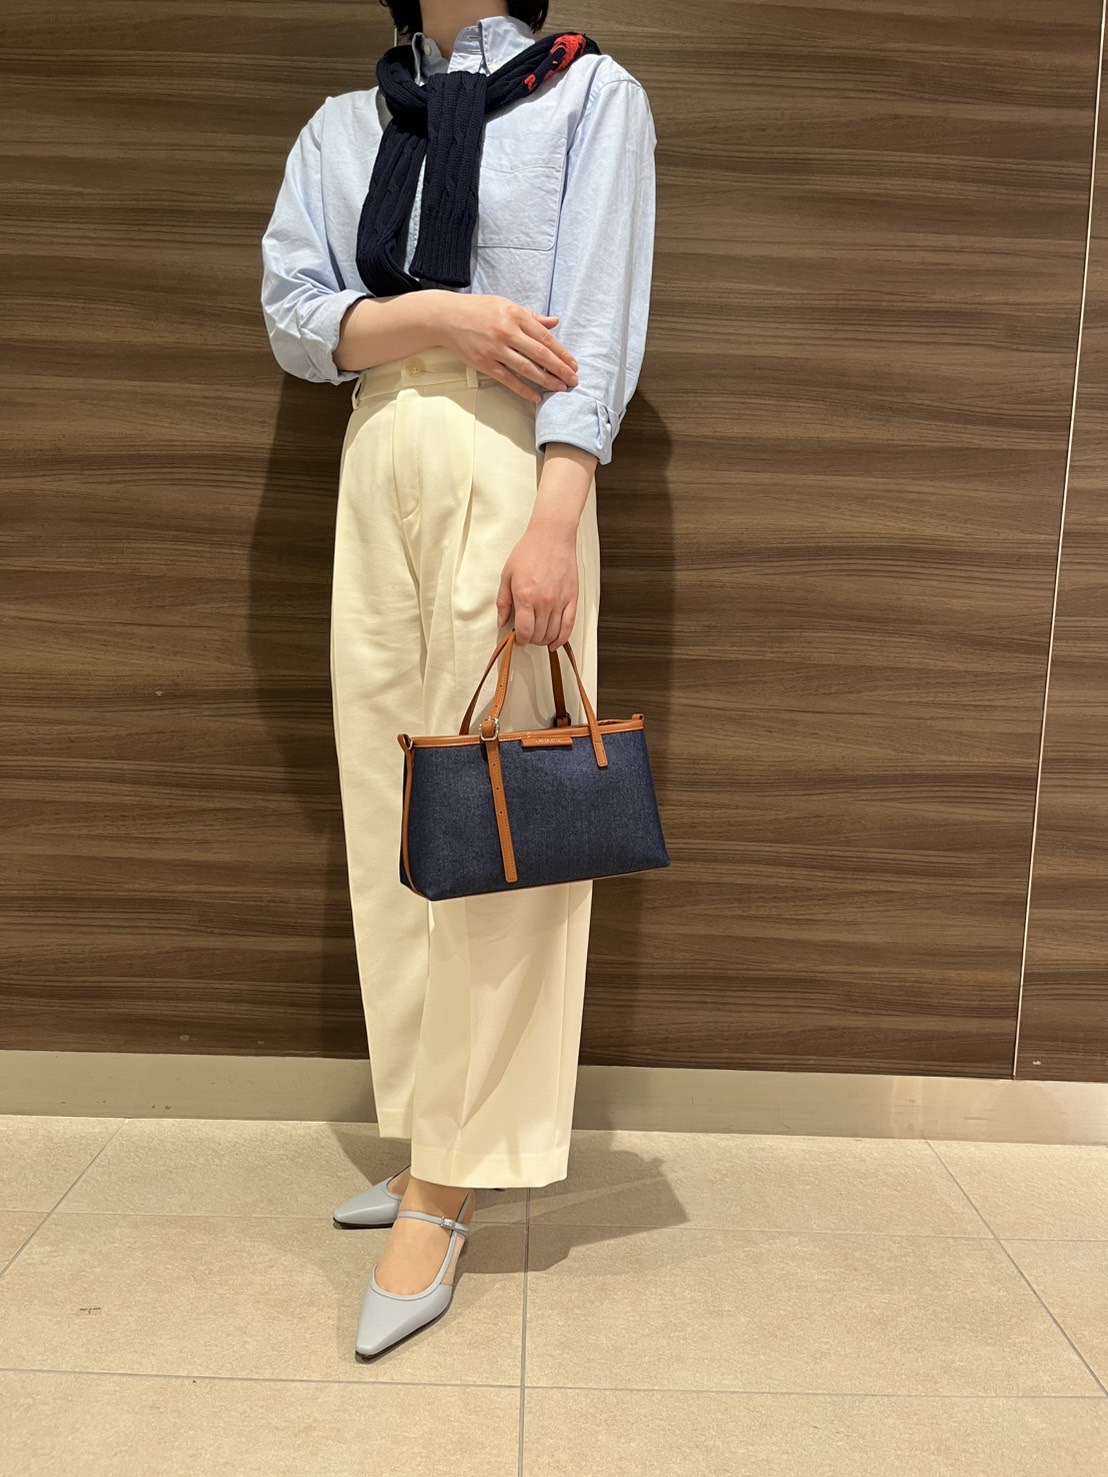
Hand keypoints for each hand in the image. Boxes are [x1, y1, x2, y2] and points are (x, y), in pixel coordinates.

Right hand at [440, 294, 578, 404]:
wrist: (447, 317)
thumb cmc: (479, 310)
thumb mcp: (507, 305)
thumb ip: (532, 317)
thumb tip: (555, 323)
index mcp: (515, 316)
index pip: (545, 337)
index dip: (562, 353)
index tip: (573, 364)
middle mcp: (507, 332)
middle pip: (540, 354)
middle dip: (559, 369)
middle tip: (573, 380)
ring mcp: (495, 349)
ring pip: (526, 368)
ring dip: (546, 380)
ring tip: (560, 389)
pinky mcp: (484, 363)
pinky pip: (508, 379)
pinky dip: (523, 389)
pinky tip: (536, 396)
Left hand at [496, 520, 579, 647]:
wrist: (552, 536)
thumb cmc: (529, 552)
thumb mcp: (507, 575)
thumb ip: (503, 602)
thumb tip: (501, 622)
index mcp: (525, 596)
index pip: (524, 631)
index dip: (520, 640)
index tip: (518, 639)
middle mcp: (544, 601)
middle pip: (539, 635)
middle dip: (531, 640)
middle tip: (527, 636)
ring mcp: (560, 601)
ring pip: (553, 633)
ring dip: (544, 640)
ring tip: (539, 637)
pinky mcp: (572, 598)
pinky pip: (569, 626)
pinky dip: (562, 638)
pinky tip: (555, 642)